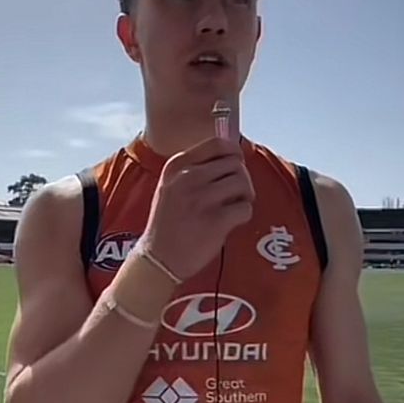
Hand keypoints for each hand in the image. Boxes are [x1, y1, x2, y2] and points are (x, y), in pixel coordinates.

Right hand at [143, 136, 253, 280]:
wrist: (158, 258)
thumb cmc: (167, 223)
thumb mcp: (170, 186)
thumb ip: (193, 170)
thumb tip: (230, 158)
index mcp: (177, 166)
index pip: (218, 144)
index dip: (234, 153)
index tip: (236, 165)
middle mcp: (188, 178)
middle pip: (235, 163)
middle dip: (242, 178)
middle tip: (236, 193)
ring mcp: (202, 199)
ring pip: (243, 183)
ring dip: (245, 195)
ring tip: (235, 206)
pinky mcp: (215, 221)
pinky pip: (245, 208)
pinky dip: (244, 215)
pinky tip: (233, 221)